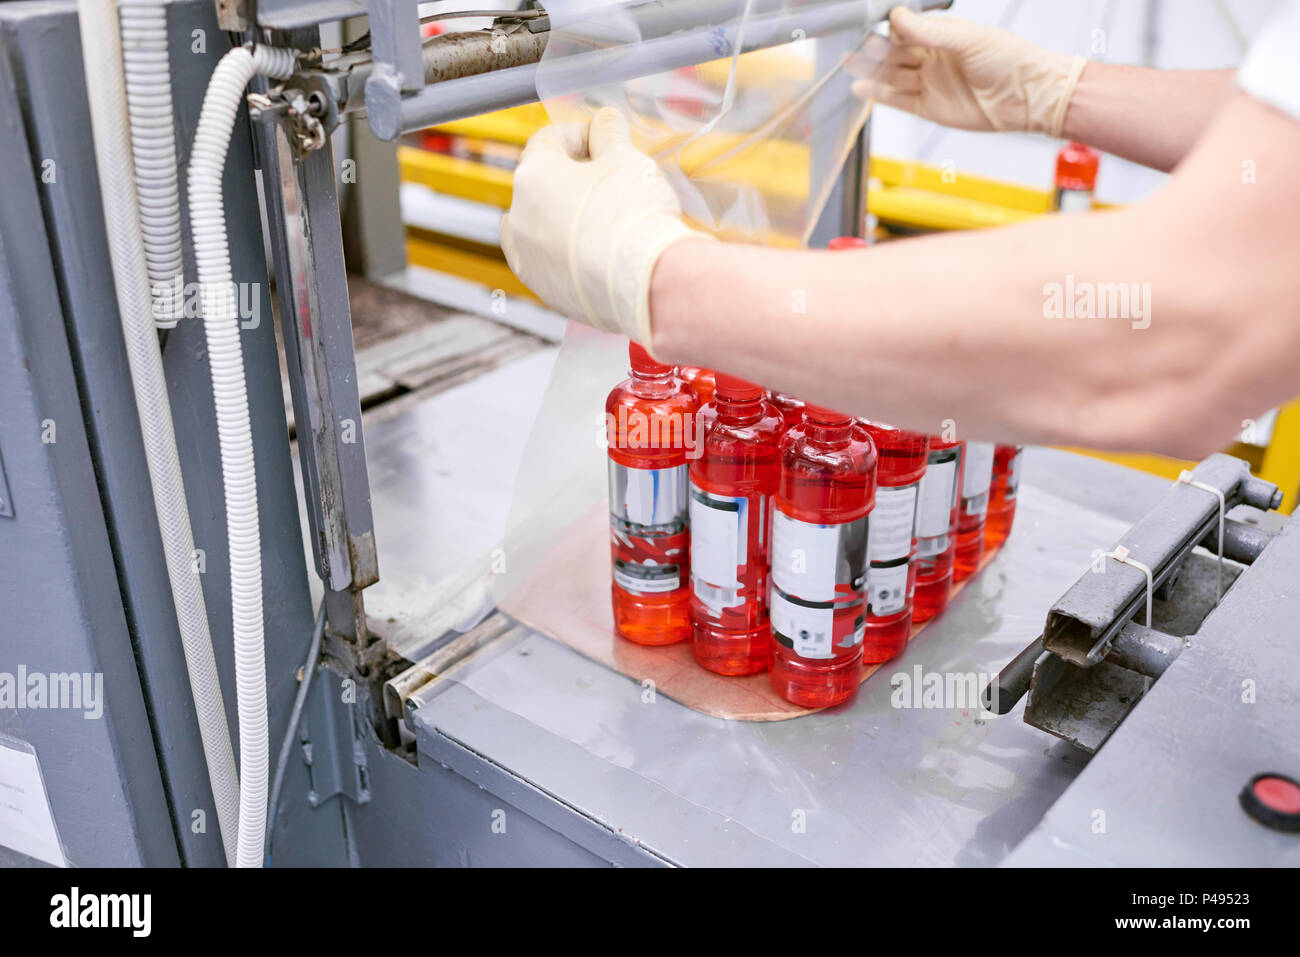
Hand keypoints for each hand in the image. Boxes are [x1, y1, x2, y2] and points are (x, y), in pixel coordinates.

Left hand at [500, 107, 711, 346]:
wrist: (647, 283)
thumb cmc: (634, 216)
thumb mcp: (626, 157)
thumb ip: (609, 133)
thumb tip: (604, 123)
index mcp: (532, 177)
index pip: (547, 141)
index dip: (581, 135)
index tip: (607, 141)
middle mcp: (519, 219)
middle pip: (541, 185)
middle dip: (572, 178)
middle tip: (611, 181)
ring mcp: (528, 261)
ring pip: (542, 227)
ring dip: (566, 218)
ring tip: (605, 220)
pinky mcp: (547, 293)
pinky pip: (554, 263)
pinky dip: (571, 254)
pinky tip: (604, 253)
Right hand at [850, 7, 1085, 136]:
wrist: (1028, 97)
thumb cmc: (1008, 60)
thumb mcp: (967, 39)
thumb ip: (929, 32)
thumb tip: (898, 17)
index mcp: (943, 36)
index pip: (907, 30)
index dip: (890, 30)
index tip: (872, 26)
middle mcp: (934, 59)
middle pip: (896, 54)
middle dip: (876, 51)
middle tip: (857, 47)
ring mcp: (930, 84)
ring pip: (893, 76)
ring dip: (872, 72)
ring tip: (850, 66)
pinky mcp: (930, 107)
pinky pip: (899, 100)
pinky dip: (880, 95)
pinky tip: (863, 89)